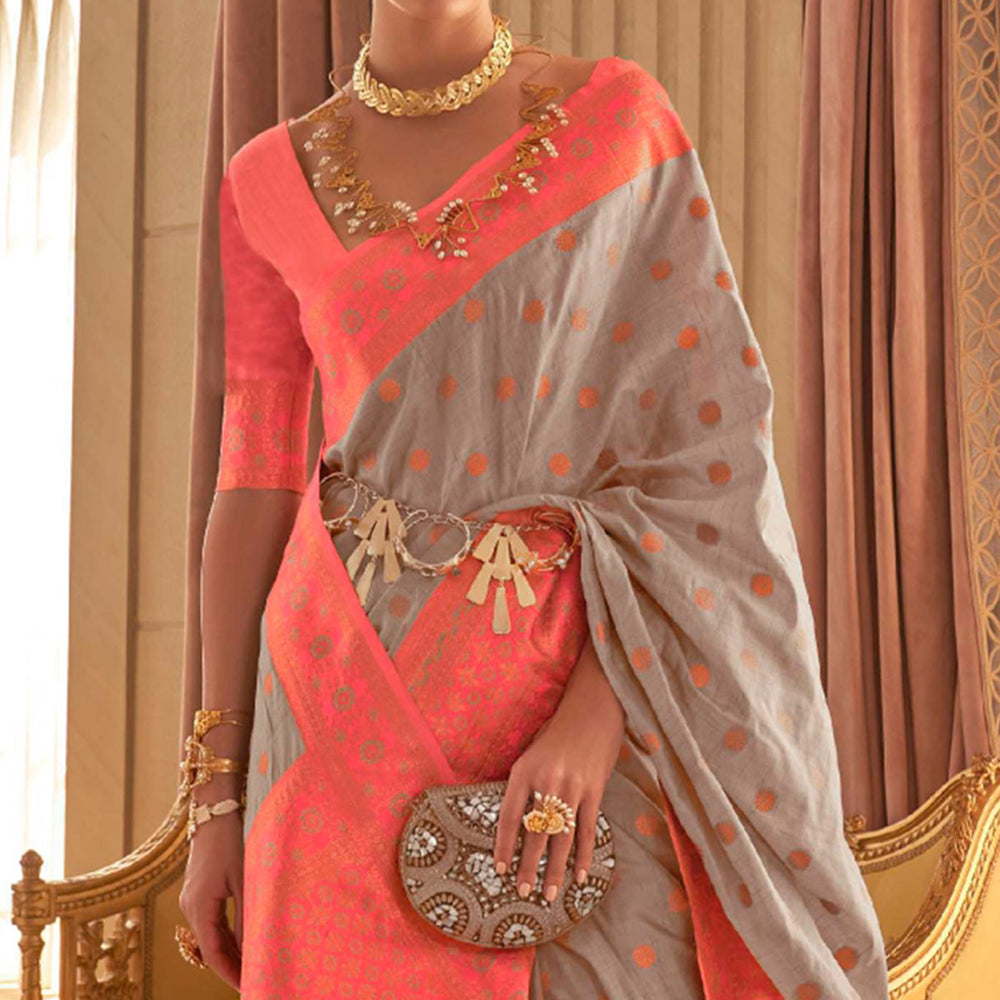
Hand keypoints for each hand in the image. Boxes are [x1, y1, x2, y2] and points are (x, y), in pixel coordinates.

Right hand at [178, 799, 244, 989]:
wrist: (215, 810)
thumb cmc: (232, 841)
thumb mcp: (244, 879)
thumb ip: (247, 914)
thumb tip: (254, 948)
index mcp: (200, 908)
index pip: (214, 955)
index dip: (231, 974)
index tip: (248, 987)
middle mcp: (190, 907)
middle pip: (209, 949)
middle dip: (231, 967)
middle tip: (254, 980)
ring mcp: (191, 899)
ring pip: (209, 936)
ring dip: (228, 951)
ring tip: (251, 964)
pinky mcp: (196, 890)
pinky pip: (209, 922)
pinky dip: (224, 935)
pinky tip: (241, 939)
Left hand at [492, 633, 624, 900]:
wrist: (593, 710)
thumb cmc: (558, 731)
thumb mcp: (532, 751)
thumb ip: (525, 783)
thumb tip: (516, 819)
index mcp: (524, 771)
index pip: (508, 816)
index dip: (503, 845)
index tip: (498, 869)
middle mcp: (546, 781)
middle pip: (535, 832)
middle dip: (528, 866)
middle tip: (523, 892)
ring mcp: (572, 787)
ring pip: (561, 837)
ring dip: (555, 869)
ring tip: (549, 894)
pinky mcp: (594, 790)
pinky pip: (587, 829)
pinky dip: (583, 855)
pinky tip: (578, 875)